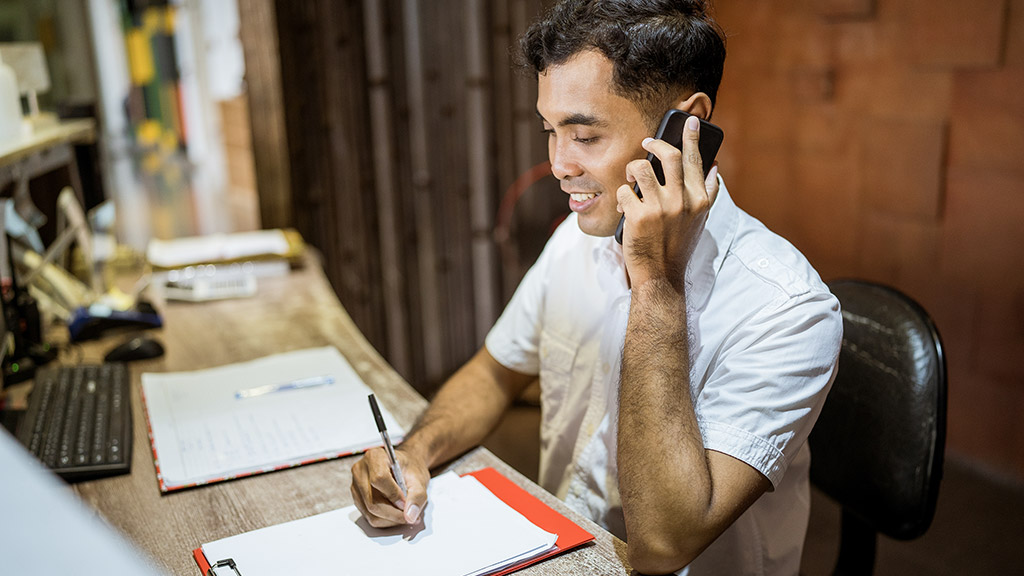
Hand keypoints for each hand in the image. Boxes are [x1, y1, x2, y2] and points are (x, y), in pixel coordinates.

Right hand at [350, 446, 429, 526]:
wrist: (404, 467)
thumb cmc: (410, 468)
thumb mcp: (419, 479)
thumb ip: (417, 497)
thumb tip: (410, 516)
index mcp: (375, 457)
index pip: (379, 479)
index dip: (393, 495)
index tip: (406, 504)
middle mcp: (361, 470)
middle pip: (372, 501)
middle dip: (394, 513)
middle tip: (410, 516)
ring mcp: (356, 485)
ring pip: (370, 512)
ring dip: (390, 519)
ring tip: (405, 515)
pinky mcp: (357, 498)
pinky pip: (368, 516)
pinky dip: (385, 520)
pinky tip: (396, 514)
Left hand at [615, 114, 719, 291]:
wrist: (660, 276)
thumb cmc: (678, 246)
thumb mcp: (700, 220)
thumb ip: (707, 193)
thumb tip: (714, 167)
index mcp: (699, 200)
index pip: (695, 160)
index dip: (692, 137)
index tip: (690, 121)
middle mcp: (682, 201)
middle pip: (670, 156)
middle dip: (656, 144)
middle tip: (648, 143)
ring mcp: (660, 208)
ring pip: (642, 168)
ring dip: (633, 169)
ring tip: (631, 179)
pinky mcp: (638, 216)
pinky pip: (624, 191)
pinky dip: (621, 197)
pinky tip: (623, 208)